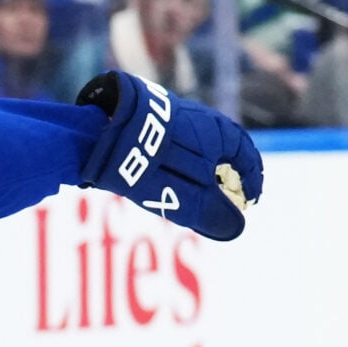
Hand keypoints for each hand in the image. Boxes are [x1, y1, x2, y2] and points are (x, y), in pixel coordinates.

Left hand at [75, 71, 262, 240]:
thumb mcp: (183, 197)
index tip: (248, 202)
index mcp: (220, 133)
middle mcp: (204, 120)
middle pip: (227, 150)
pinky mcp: (153, 120)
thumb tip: (235, 229)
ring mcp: (178, 117)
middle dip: (230, 176)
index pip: (247, 158)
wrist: (97, 131)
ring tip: (202, 192)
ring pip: (203, 146)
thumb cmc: (145, 164)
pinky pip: (180, 143)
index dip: (250, 183)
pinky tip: (171, 176)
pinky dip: (186, 162)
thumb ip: (210, 212)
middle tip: (228, 199)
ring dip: (207, 169)